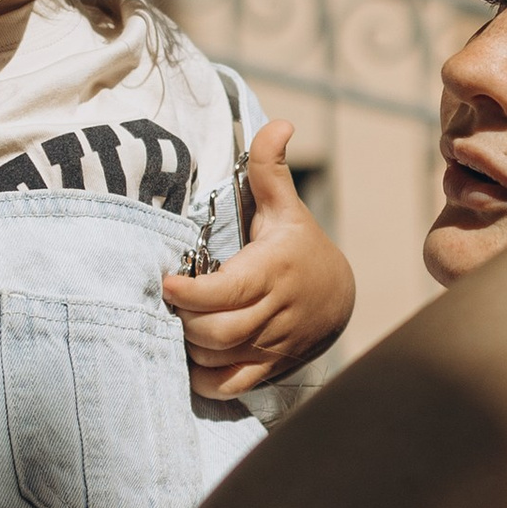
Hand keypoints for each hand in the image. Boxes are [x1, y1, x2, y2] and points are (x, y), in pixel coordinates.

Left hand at [162, 119, 357, 396]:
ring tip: (179, 325)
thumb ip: (268, 168)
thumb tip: (277, 122)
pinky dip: (205, 379)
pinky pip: (230, 386)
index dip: (188, 294)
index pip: (224, 293)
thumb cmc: (299, 248)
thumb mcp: (285, 208)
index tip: (166, 282)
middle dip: (183, 321)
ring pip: (218, 359)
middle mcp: (275, 312)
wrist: (340, 297)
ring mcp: (274, 345)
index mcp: (273, 271)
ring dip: (189, 348)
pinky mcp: (271, 369)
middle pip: (214, 332)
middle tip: (169, 304)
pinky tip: (192, 360)